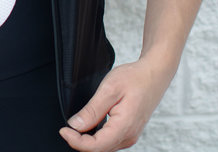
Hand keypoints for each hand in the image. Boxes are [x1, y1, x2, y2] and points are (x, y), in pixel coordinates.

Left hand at [58, 58, 172, 150]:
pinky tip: (89, 126)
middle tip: (66, 128)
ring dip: (88, 141)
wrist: (154, 74)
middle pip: (99, 149)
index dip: (76, 142)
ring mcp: (130, 135)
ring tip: (75, 127)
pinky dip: (97, 137)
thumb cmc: (135, 78)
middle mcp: (129, 136)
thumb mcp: (109, 89)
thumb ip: (92, 110)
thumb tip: (76, 126)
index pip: (96, 147)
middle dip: (80, 142)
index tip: (63, 130)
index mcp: (124, 127)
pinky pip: (110, 140)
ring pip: (104, 147)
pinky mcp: (129, 131)